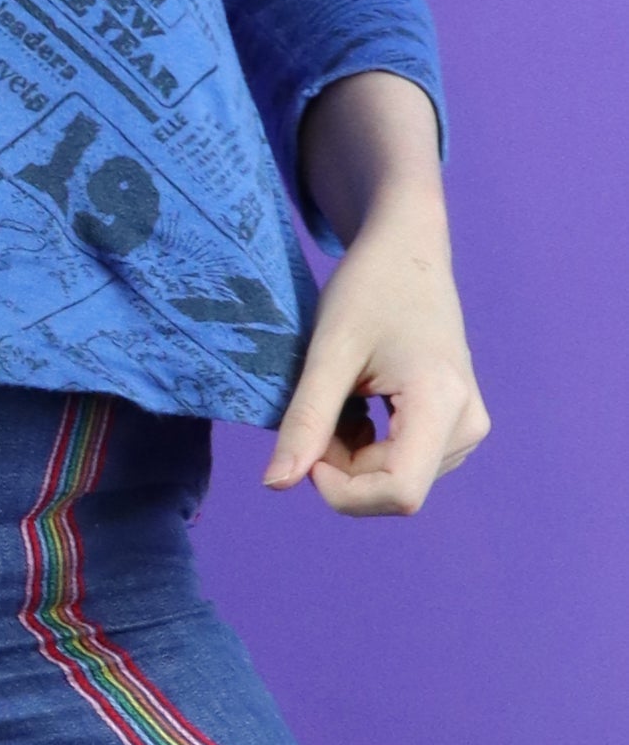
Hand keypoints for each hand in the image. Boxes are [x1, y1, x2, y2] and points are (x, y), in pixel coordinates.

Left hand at [262, 190, 490, 514]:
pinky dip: (365, 447)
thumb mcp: (328, 350)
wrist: (407, 251)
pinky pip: (403, 463)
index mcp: (443, 401)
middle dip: (341, 467)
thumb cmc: (368, 288)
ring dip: (350, 456)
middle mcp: (468, 424)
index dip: (344, 491)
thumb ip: (306, 419)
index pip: (399, 493)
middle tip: (315, 410)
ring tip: (338, 398)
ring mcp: (467, 426)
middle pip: (394, 488)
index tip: (309, 452)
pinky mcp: (456, 425)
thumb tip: (276, 485)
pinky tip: (356, 403)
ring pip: (395, 479)